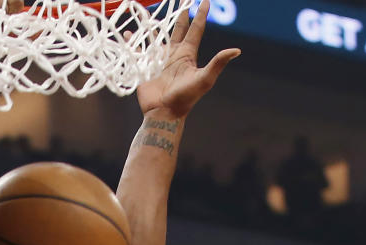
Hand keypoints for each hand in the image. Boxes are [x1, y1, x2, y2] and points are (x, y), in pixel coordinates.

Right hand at [136, 0, 240, 117]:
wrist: (164, 113)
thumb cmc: (185, 98)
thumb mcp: (204, 79)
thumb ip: (217, 63)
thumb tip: (237, 50)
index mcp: (187, 54)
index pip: (196, 30)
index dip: (201, 15)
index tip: (205, 1)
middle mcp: (174, 54)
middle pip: (178, 28)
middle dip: (181, 14)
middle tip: (182, 0)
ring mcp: (159, 59)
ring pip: (157, 36)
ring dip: (155, 25)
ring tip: (151, 13)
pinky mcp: (145, 66)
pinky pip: (138, 50)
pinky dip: (133, 41)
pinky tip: (129, 34)